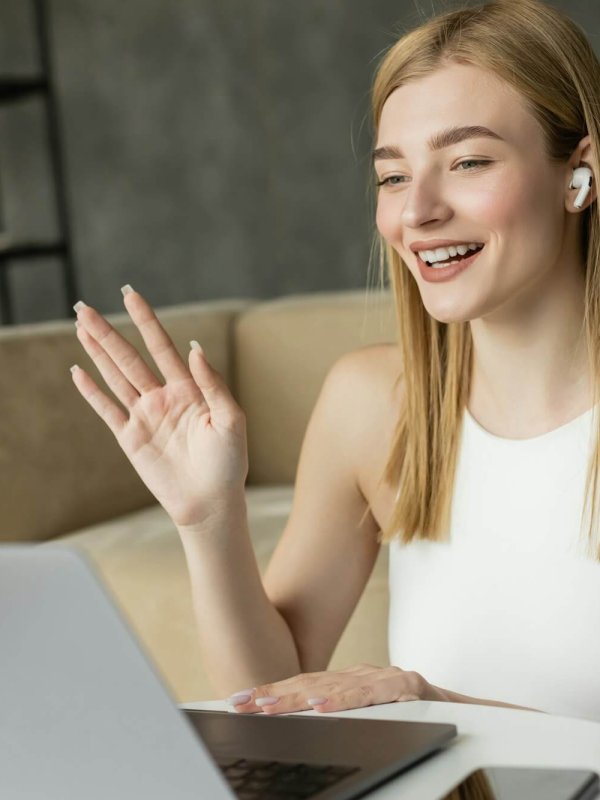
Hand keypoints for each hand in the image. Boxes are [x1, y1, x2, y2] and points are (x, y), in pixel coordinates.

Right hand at [70, 287, 248, 527]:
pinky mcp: (131, 438)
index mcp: (189, 389)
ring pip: (115, 377)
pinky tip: (78, 371)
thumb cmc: (228, 462)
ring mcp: (145, 416)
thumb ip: (213, 384)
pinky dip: (92, 392)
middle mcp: (163, 397)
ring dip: (97, 353)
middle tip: (85, 307)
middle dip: (108, 333)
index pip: (162, 346)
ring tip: (80, 328)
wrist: (212, 502)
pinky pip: (108, 410)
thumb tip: (194, 349)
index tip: (130, 295)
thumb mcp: (231, 419)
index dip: (145, 321)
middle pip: (130, 358)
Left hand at [225, 664, 446, 714]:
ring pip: (335, 687)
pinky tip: (321, 706)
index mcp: (351, 681)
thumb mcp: (370, 714)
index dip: (271, 691)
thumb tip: (298, 719)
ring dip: (298, 697)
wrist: (464, 711)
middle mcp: (364, 675)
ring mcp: (386, 678)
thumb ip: (338, 711)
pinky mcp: (408, 686)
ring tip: (270, 706)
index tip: (239, 700)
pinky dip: (344, 699)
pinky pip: (371, 694)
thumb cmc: (413, 715)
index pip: (304, 684)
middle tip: (242, 703)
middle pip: (312, 683)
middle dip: (274, 693)